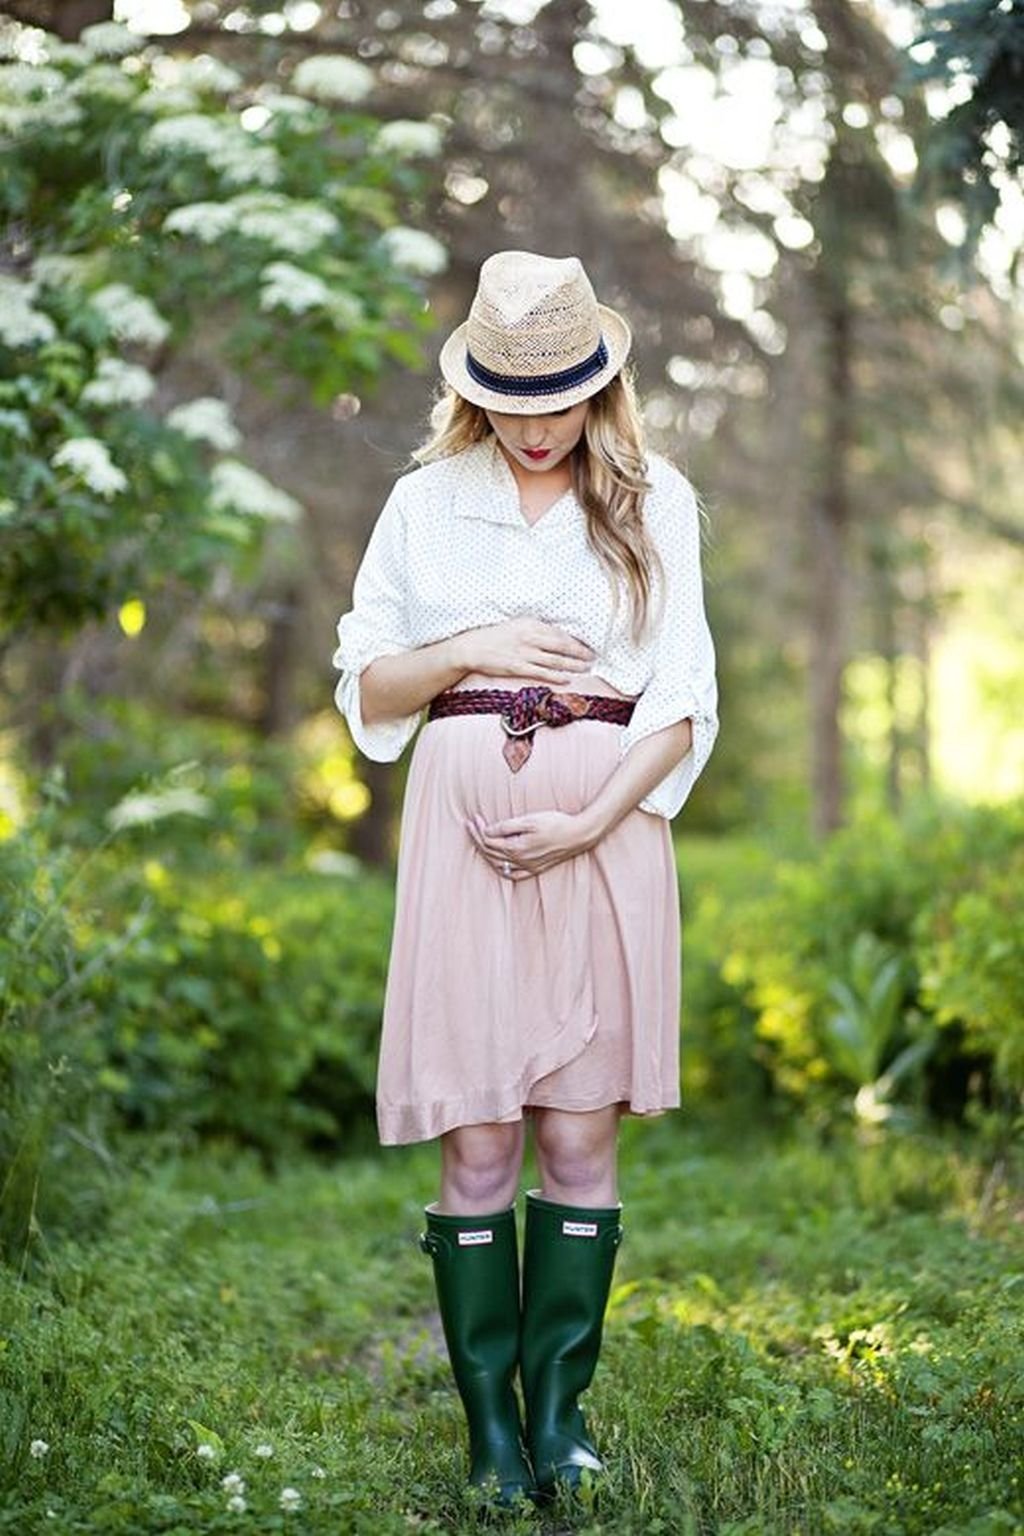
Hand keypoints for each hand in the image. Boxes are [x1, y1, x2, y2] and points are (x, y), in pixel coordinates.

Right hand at [452, 618, 594, 683]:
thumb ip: (534, 631)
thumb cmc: (493, 637)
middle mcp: (529, 637)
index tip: (587, 645)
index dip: (576, 640)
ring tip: (586, 668)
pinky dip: (556, 676)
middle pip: (562, 645)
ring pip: (555, 660)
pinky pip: (541, 672)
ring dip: (573, 665)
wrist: (470, 648)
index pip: (559, 632)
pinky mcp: (517, 667)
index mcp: (530, 624)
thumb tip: (555, 637)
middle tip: (593, 657)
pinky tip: (567, 679)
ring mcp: (523, 653)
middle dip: (580, 652)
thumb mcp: (516, 626)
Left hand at [465, 807, 596, 880]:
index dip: (478, 829)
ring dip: (486, 853)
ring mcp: (528, 867)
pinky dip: (501, 869)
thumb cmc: (556, 823)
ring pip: (498, 864)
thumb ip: (507, 826)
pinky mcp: (536, 869)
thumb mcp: (530, 820)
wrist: (579, 835)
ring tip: (479, 841)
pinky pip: (513, 874)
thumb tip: (487, 831)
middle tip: (470, 825)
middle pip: (490, 852)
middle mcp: (519, 861)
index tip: (474, 817)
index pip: (488, 841)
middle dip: (477, 839)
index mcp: (516, 848)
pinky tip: (499, 863)